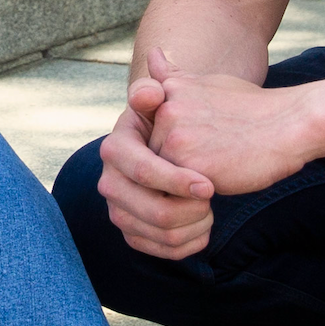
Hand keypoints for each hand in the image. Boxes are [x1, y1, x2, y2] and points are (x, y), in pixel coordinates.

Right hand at [96, 63, 220, 261]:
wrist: (183, 142)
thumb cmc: (183, 116)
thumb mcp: (176, 96)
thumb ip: (164, 84)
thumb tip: (153, 75)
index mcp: (116, 147)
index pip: (142, 171)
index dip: (175, 181)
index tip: (209, 186)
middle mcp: (109, 180)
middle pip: (149, 210)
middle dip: (188, 211)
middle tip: (215, 201)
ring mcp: (118, 208)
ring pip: (157, 233)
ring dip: (192, 227)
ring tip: (211, 212)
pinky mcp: (131, 231)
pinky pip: (157, 250)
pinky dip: (186, 245)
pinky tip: (204, 230)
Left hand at [135, 47, 322, 203]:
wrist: (290, 125)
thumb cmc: (252, 107)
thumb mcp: (208, 82)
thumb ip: (173, 76)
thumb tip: (152, 52)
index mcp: (169, 90)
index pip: (156, 131)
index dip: (182, 140)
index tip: (210, 134)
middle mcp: (165, 111)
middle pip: (158, 154)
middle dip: (183, 160)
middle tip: (219, 147)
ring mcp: (175, 138)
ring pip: (166, 175)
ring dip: (188, 177)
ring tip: (220, 160)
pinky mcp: (187, 167)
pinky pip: (178, 192)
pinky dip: (196, 191)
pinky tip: (221, 175)